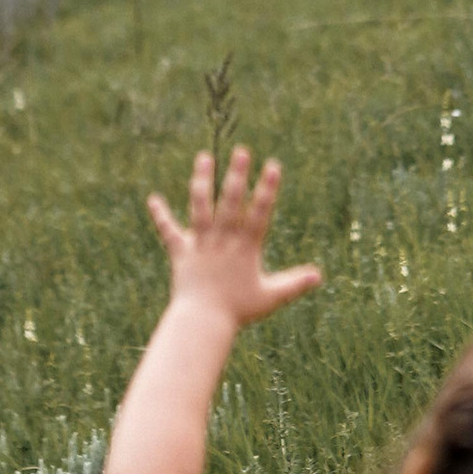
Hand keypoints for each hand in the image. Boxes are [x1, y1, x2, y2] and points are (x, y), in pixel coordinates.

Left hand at [145, 148, 323, 335]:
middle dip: (236, 176)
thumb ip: (294, 284)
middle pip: (230, 203)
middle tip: (241, 151)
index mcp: (245, 248)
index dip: (267, 189)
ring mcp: (200, 245)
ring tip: (203, 157)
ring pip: (200, 208)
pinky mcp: (181, 253)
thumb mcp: (271, 297)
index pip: (259, 213)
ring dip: (201, 182)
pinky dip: (161, 216)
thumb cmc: (239, 311)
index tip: (272, 165)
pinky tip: (152, 199)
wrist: (203, 322)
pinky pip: (169, 232)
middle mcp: (222, 241)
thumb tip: (320, 275)